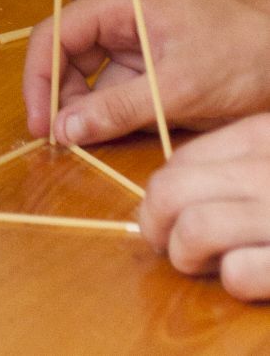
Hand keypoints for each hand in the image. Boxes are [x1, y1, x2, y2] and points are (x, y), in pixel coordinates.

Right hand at [23, 0, 269, 146]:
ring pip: (95, 78)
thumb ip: (118, 109)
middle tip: (62, 143)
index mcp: (120, 3)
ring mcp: (140, 42)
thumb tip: (65, 130)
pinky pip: (122, 90)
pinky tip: (117, 137)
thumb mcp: (177, 88)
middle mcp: (122, 18)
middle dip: (63, 99)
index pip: (55, 35)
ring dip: (90, 111)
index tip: (39, 124)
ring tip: (89, 145)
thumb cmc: (241, 52)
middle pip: (70, 56)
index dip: (39, 79)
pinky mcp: (156, 65)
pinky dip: (116, 115)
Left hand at [139, 119, 269, 299]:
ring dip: (190, 256)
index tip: (167, 218)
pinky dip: (236, 280)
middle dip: (157, 226)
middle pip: (169, 191)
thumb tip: (164, 196)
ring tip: (214, 262)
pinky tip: (254, 275)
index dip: (159, 196)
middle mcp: (264, 168)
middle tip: (172, 246)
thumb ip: (230, 165)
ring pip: (193, 230)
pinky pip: (236, 273)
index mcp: (259, 136)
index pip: (178, 160)